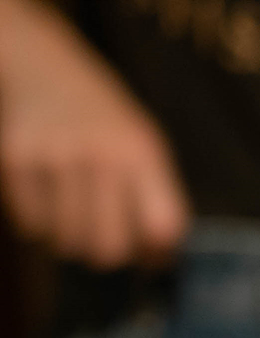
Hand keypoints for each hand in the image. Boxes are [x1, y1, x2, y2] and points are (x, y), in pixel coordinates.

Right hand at [0, 0, 188, 266]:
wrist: (42, 68)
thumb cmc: (106, 123)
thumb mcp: (145, 147)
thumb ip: (157, 201)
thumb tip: (156, 264)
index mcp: (143, 152)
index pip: (162, 228)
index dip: (158, 253)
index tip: (150, 252)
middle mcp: (99, 153)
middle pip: (110, 248)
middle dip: (110, 257)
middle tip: (105, 242)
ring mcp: (52, 156)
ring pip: (67, 243)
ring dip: (72, 242)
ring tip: (75, 216)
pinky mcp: (13, 160)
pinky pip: (32, 226)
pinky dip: (41, 225)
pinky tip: (48, 200)